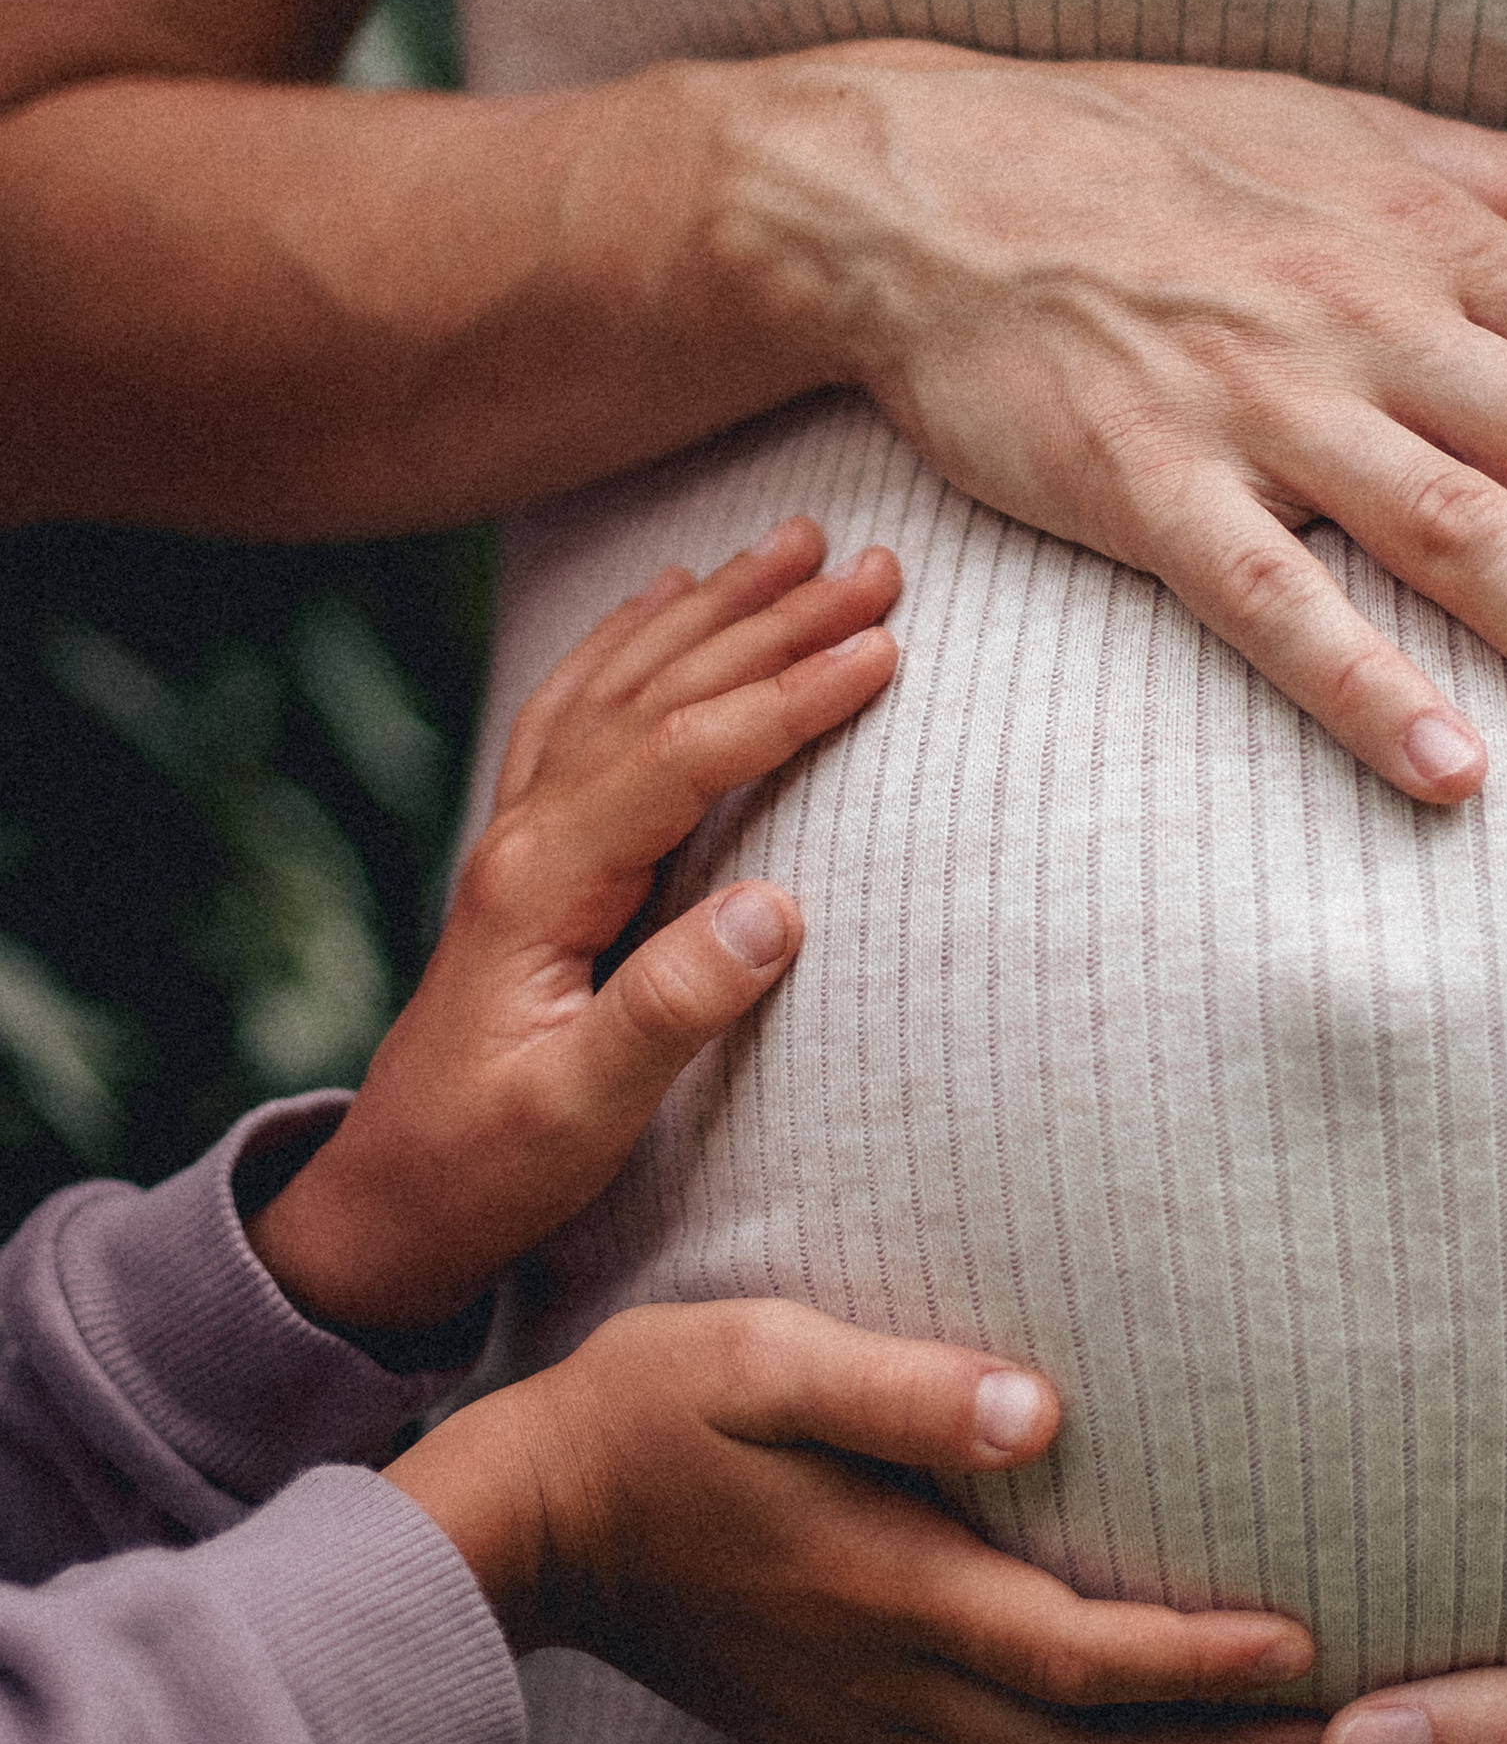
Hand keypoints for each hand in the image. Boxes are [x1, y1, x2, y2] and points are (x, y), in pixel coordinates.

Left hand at [246, 519, 898, 1328]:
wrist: (387, 1201)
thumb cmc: (489, 1166)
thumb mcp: (582, 1113)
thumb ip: (672, 1010)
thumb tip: (779, 909)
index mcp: (542, 882)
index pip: (683, 755)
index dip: (787, 697)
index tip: (882, 651)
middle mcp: (527, 833)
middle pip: (662, 693)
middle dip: (774, 620)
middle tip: (875, 564)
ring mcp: (521, 834)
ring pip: (625, 683)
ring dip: (715, 608)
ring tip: (795, 543)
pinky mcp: (531, 852)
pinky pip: (581, 708)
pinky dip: (631, 640)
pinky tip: (667, 598)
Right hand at [389, 1300, 1323, 1743]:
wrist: (530, 1521)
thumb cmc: (657, 1410)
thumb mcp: (766, 1355)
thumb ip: (902, 1389)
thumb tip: (1039, 1411)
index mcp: (884, 1590)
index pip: (1074, 1658)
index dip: (1194, 1668)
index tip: (1301, 1649)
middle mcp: (886, 1687)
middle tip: (1335, 1742)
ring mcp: (861, 1731)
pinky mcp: (840, 1742)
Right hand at [727, 43, 1506, 801]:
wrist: (926, 182)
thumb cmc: (1156, 154)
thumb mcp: (1366, 134)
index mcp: (1435, 237)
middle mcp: (1371, 318)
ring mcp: (1259, 406)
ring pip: (1457, 532)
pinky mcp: (1149, 486)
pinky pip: (1271, 601)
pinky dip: (1363, 683)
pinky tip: (1453, 772)